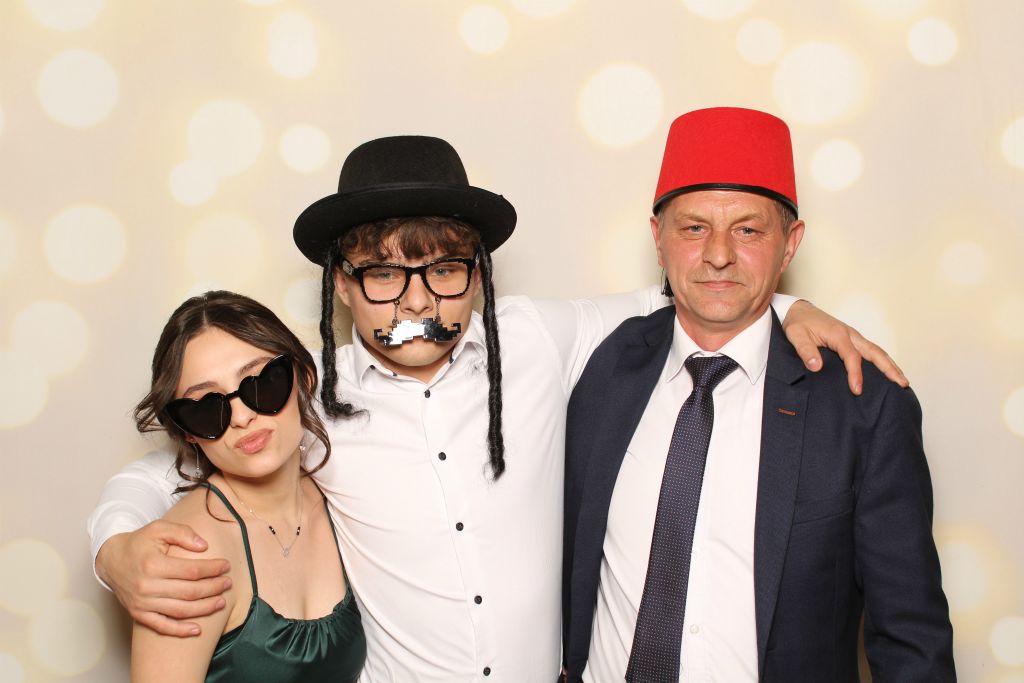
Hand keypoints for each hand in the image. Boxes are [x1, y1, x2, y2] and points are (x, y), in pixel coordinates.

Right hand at [96, 521, 230, 636]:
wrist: (111, 560)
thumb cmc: (139, 543)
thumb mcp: (159, 529)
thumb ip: (183, 533)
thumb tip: (204, 546)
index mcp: (153, 564)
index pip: (191, 571)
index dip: (212, 569)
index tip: (226, 566)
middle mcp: (147, 587)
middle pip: (189, 592)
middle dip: (213, 588)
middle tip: (228, 583)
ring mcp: (142, 603)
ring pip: (180, 610)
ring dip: (204, 608)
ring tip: (221, 602)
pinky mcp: (138, 614)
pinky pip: (161, 626)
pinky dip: (180, 631)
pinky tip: (197, 630)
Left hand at [782, 300, 907, 394]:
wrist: (799, 310)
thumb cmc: (797, 323)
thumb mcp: (795, 336)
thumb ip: (805, 351)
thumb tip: (817, 367)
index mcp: (838, 334)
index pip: (852, 357)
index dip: (856, 374)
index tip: (857, 390)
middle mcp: (851, 334)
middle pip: (875, 352)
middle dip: (890, 368)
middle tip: (902, 384)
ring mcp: (854, 337)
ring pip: (877, 351)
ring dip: (890, 365)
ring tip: (902, 381)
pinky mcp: (853, 340)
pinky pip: (871, 351)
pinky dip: (882, 361)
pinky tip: (887, 372)